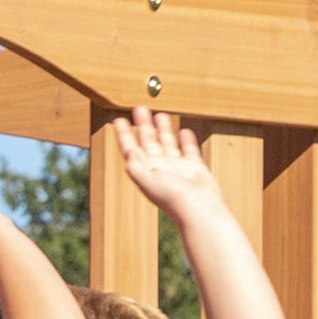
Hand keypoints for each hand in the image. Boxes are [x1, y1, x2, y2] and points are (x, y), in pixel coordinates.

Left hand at [111, 108, 221, 224]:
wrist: (199, 210)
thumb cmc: (173, 198)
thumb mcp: (150, 181)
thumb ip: (138, 168)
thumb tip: (128, 152)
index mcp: (146, 170)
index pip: (132, 148)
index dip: (124, 134)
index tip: (118, 120)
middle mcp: (160, 168)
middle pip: (149, 142)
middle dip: (143, 125)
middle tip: (139, 108)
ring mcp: (177, 168)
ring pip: (168, 143)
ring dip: (162, 129)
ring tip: (159, 114)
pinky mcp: (194, 168)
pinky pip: (189, 150)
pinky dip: (186, 140)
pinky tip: (184, 130)